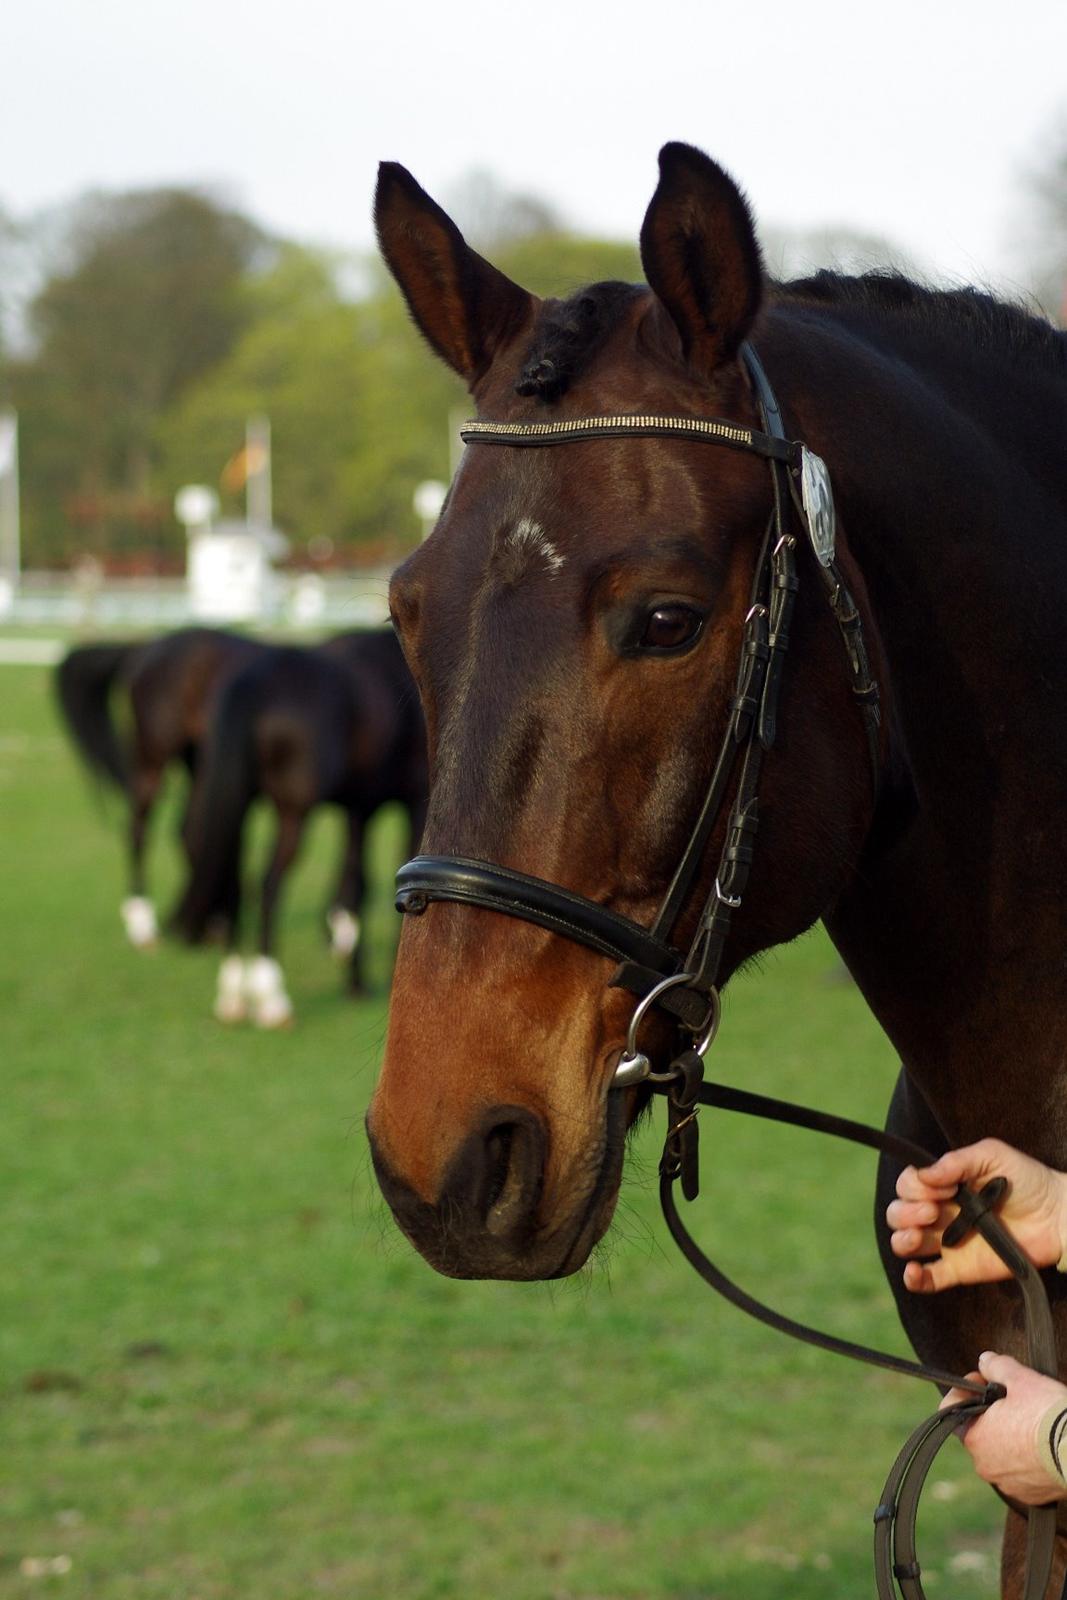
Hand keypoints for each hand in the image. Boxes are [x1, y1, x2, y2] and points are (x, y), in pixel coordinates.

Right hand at [887, 1139, 1066, 1291]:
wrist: (1058, 1216)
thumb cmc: (1027, 1180)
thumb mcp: (991, 1156)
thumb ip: (956, 1161)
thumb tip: (924, 1174)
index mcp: (943, 1185)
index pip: (908, 1185)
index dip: (914, 1186)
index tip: (942, 1188)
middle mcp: (939, 1213)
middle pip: (898, 1214)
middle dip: (905, 1212)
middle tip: (933, 1210)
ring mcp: (948, 1243)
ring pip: (905, 1244)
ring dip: (902, 1239)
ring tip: (918, 1236)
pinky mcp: (960, 1270)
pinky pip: (929, 1279)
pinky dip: (914, 1279)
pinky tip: (914, 1272)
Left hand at [941, 1352, 1066, 1503]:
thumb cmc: (1048, 1415)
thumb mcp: (1021, 1379)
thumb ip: (997, 1366)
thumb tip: (986, 1360)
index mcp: (974, 1437)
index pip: (951, 1407)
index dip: (965, 1387)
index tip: (984, 1379)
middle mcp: (985, 1464)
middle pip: (977, 1430)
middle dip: (990, 1412)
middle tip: (1012, 1399)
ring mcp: (1008, 1483)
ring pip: (999, 1453)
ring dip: (1009, 1437)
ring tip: (1031, 1422)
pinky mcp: (1030, 1495)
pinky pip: (1020, 1473)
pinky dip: (1026, 1459)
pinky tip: (1041, 1446)